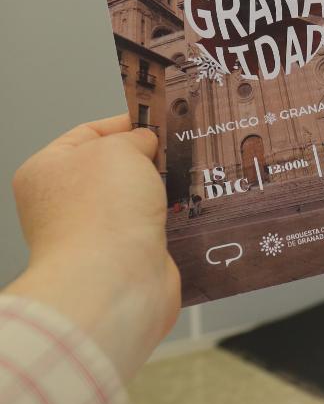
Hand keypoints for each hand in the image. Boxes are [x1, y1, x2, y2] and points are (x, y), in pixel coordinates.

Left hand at [6, 115, 180, 380]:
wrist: (114, 282)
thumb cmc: (102, 215)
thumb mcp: (119, 150)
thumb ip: (135, 138)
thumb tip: (148, 145)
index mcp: (47, 171)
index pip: (90, 133)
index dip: (128, 123)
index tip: (162, 120)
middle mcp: (66, 203)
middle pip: (118, 167)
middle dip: (152, 159)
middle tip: (183, 147)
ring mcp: (97, 232)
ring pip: (141, 199)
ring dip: (166, 190)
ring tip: (192, 175)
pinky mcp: (127, 256)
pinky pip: (157, 228)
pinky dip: (175, 219)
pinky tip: (195, 207)